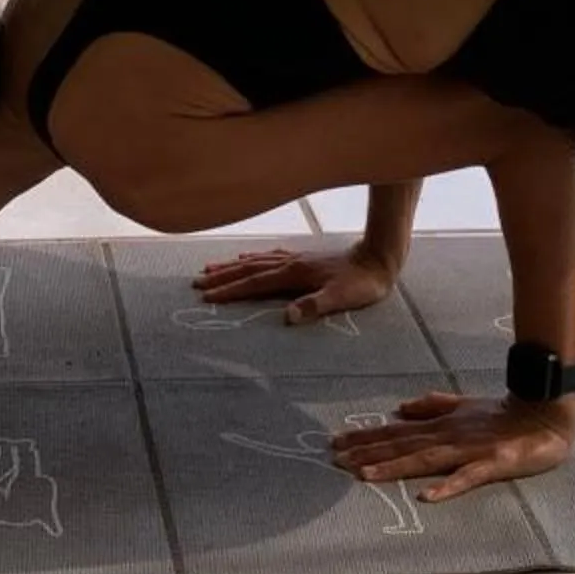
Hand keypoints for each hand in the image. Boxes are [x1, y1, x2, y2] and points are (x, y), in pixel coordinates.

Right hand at [192, 241, 399, 325]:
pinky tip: (246, 258)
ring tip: (210, 269)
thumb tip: (287, 317)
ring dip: (232, 266)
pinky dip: (253, 258)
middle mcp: (289, 263)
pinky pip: (269, 256)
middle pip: (248, 270)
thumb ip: (315, 306)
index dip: (229, 291)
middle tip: (196, 283)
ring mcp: (295, 258)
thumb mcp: (341, 299)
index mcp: (293, 275)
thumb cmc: (361, 284)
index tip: (206, 297)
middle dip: (222, 277)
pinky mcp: (303, 258)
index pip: (253, 283)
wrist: (378, 260)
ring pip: (255, 261)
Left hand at [329, 390, 574, 501]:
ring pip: (425, 460)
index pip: (397, 430)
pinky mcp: (494, 464)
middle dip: (368, 452)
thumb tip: (399, 409)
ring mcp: (470, 450)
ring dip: (394, 467)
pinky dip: (446, 487)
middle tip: (335, 460)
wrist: (545, 414)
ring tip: (364, 475)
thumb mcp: (463, 405)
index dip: (366, 436)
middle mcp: (449, 435)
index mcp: (441, 424)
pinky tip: (426, 497)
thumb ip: (432, 406)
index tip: (336, 442)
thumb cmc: (502, 414)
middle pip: (403, 444)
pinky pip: (467, 477)